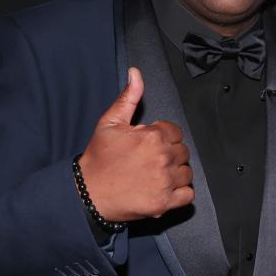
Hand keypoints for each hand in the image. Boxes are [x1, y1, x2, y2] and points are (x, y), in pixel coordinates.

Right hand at [78, 67, 193, 220]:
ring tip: (156, 175)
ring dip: (175, 174)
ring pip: (186, 172)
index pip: (176, 133)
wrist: (87, 193)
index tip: (150, 145)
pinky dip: (179, 193)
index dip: (163, 138)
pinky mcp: (164, 203)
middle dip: (169, 155)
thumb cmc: (98, 158)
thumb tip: (136, 73)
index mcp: (153, 136)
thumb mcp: (110, 123)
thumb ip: (128, 97)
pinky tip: (163, 189)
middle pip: (183, 152)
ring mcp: (165, 181)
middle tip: (150, 161)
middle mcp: (162, 158)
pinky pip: (188, 194)